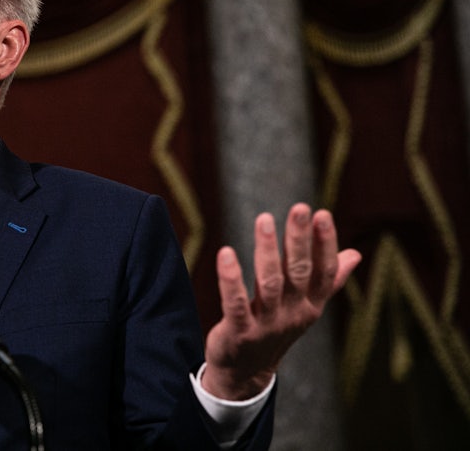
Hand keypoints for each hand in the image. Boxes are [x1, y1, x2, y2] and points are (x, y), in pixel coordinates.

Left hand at [202, 203, 361, 400]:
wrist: (246, 372)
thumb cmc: (277, 328)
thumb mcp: (306, 305)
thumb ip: (328, 279)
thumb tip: (356, 254)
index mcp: (310, 304)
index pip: (324, 271)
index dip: (325, 244)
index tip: (322, 213)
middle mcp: (293, 312)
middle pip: (299, 272)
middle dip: (300, 239)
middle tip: (300, 208)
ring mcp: (267, 323)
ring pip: (270, 283)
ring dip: (268, 251)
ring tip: (265, 219)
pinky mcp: (239, 331)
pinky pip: (235, 302)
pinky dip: (230, 279)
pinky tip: (225, 253)